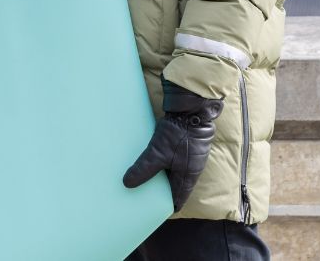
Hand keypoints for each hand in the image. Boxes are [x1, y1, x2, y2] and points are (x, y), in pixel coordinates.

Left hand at [123, 79, 223, 211]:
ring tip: (146, 177)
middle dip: (162, 190)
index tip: (155, 210)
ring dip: (162, 174)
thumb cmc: (179, 135)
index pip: (179, 197)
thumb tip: (127, 184)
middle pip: (176, 184)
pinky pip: (173, 158)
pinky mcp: (185, 144)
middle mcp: (191, 168)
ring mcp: (189, 155)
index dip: (168, 204)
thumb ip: (143, 169)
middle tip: (147, 195)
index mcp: (188, 176)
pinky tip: (152, 159)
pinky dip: (163, 162)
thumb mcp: (157, 153)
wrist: (192, 110)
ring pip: (174, 171)